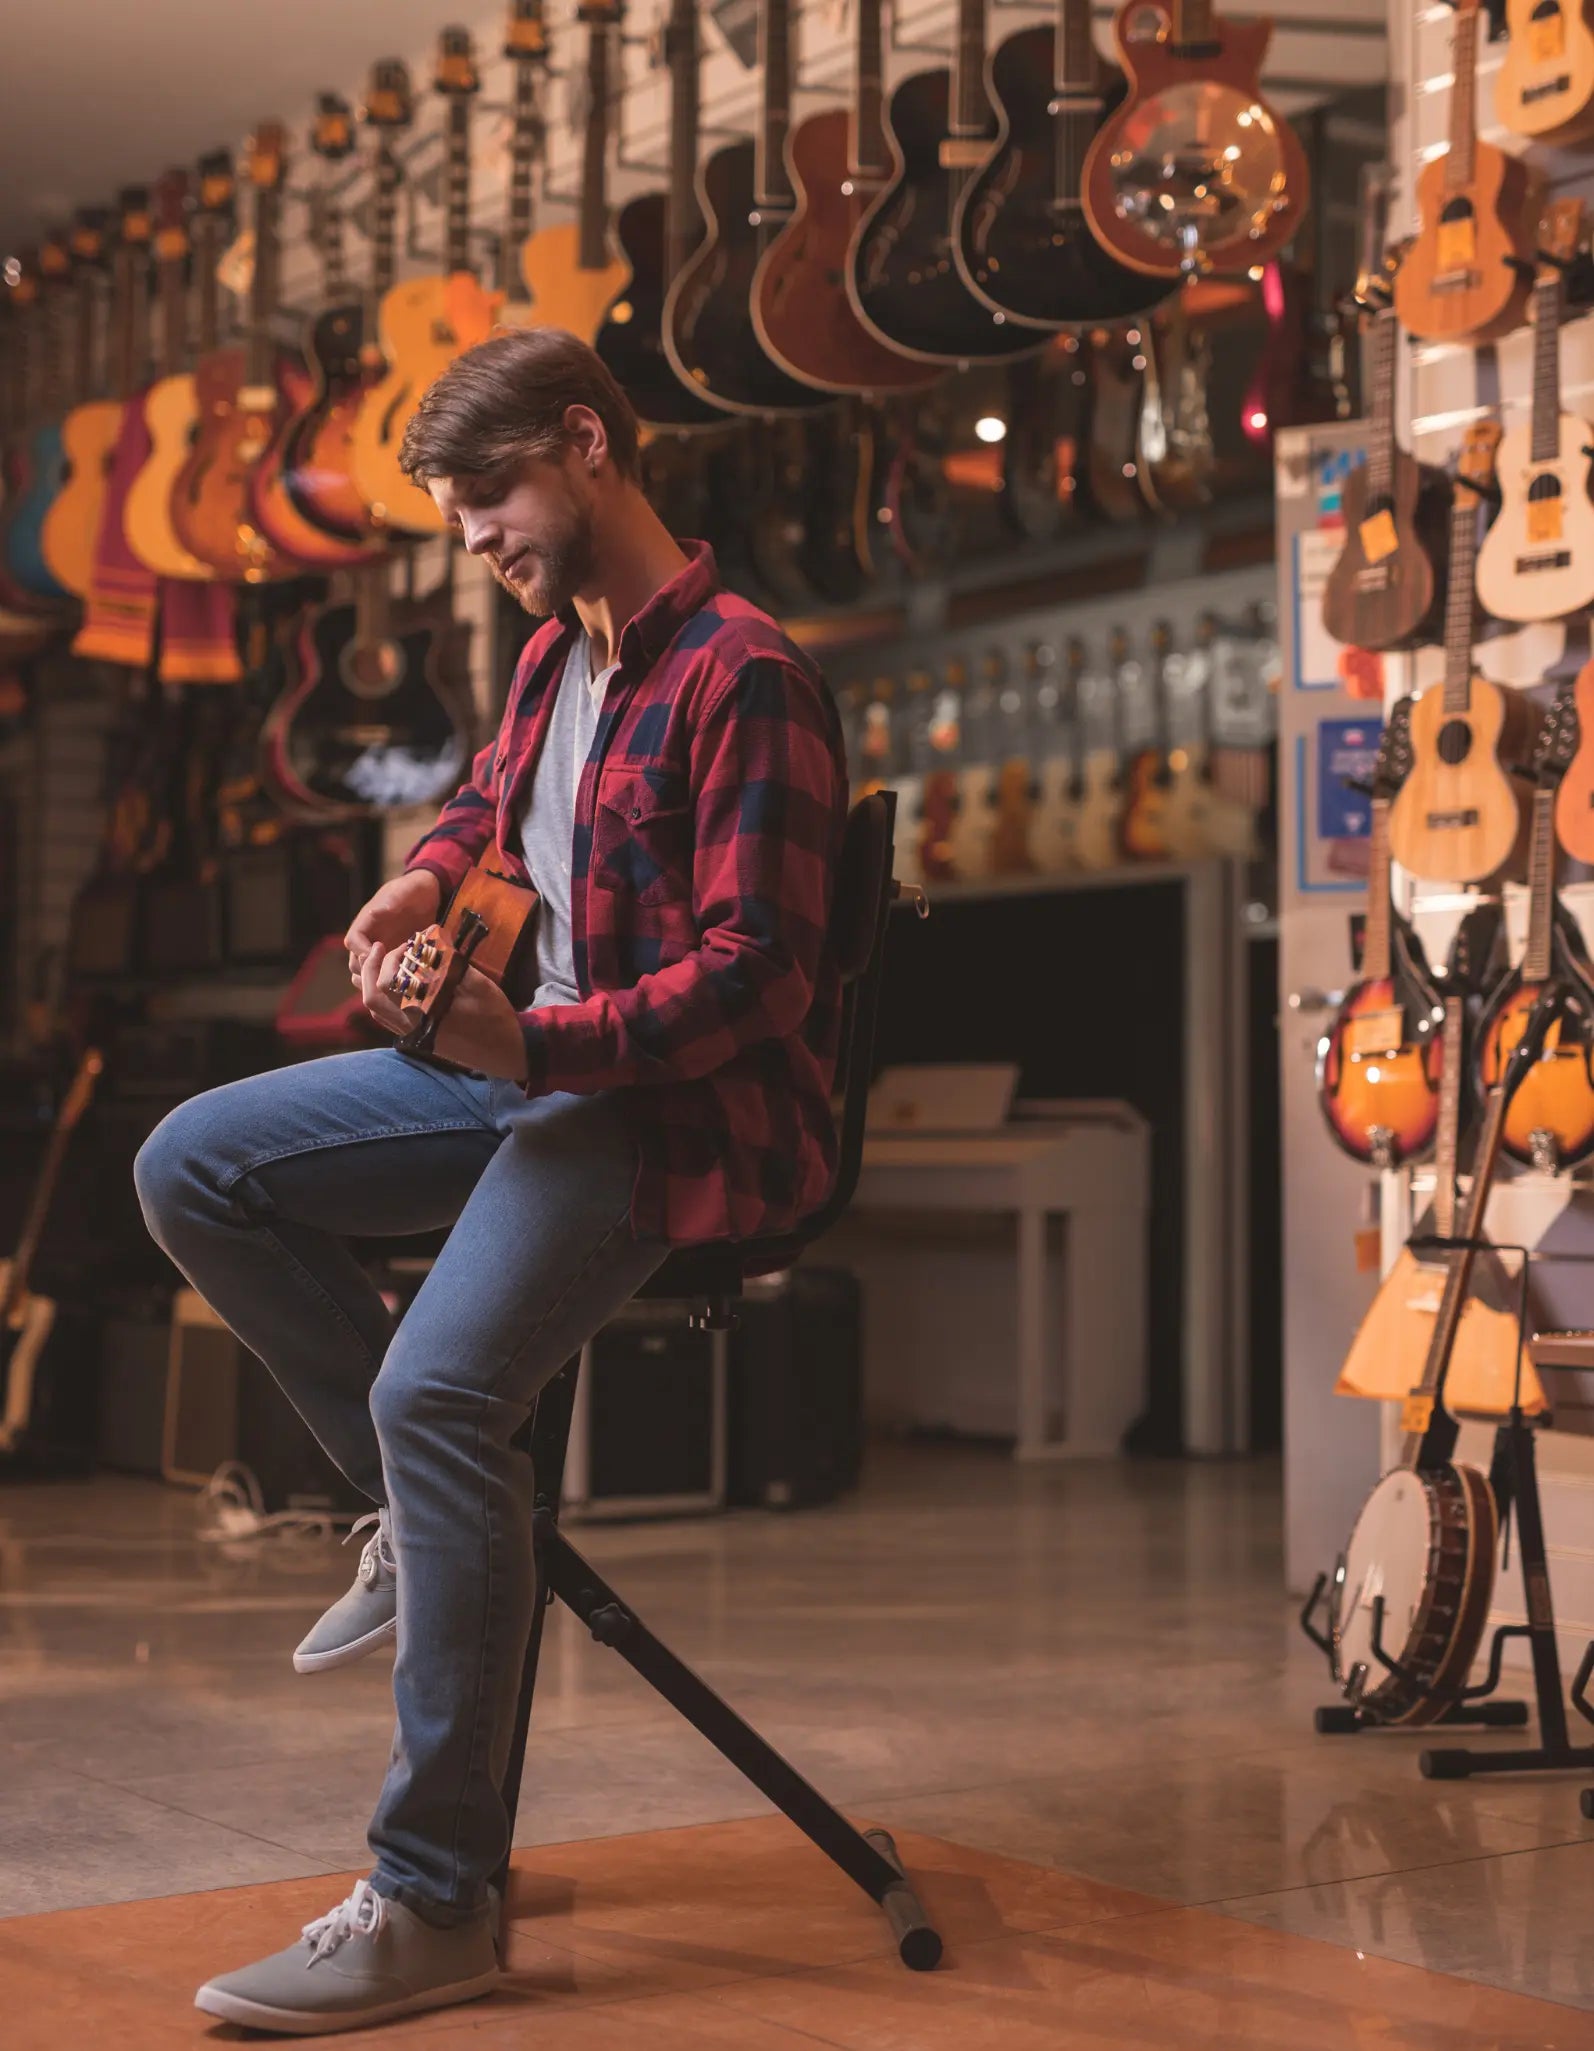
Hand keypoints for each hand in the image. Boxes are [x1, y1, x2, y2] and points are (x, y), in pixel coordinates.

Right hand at [344, 869, 442, 985]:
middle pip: (356, 963)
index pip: (352, 941)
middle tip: (394, 974)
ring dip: (379, 980)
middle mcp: (368, 939)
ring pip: (367, 973)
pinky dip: (391, 981)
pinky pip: (384, 975)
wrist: (425, 894)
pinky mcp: (392, 958)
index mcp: (366, 923)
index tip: (381, 956)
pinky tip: (408, 981)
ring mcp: (379, 950)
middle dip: (371, 971)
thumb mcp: (403, 893)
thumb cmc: (412, 890)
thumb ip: (390, 902)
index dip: (362, 951)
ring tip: (400, 980)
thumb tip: (374, 913)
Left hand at [360, 945, 529, 1082]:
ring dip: (373, 984)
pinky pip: (388, 1019)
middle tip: (382, 948)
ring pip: (376, 1010)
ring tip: (383, 961)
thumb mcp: (479, 986)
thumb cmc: (495, 1019)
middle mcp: (413, 1025)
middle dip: (371, 970)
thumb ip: (452, 965)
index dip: (391, 959)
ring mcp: (413, 1034)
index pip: (389, 984)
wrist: (504, 1054)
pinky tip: (394, 983)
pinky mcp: (418, 1037)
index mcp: (425, 1011)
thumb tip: (434, 942)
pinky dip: (383, 998)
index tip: (406, 944)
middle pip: (372, 999)